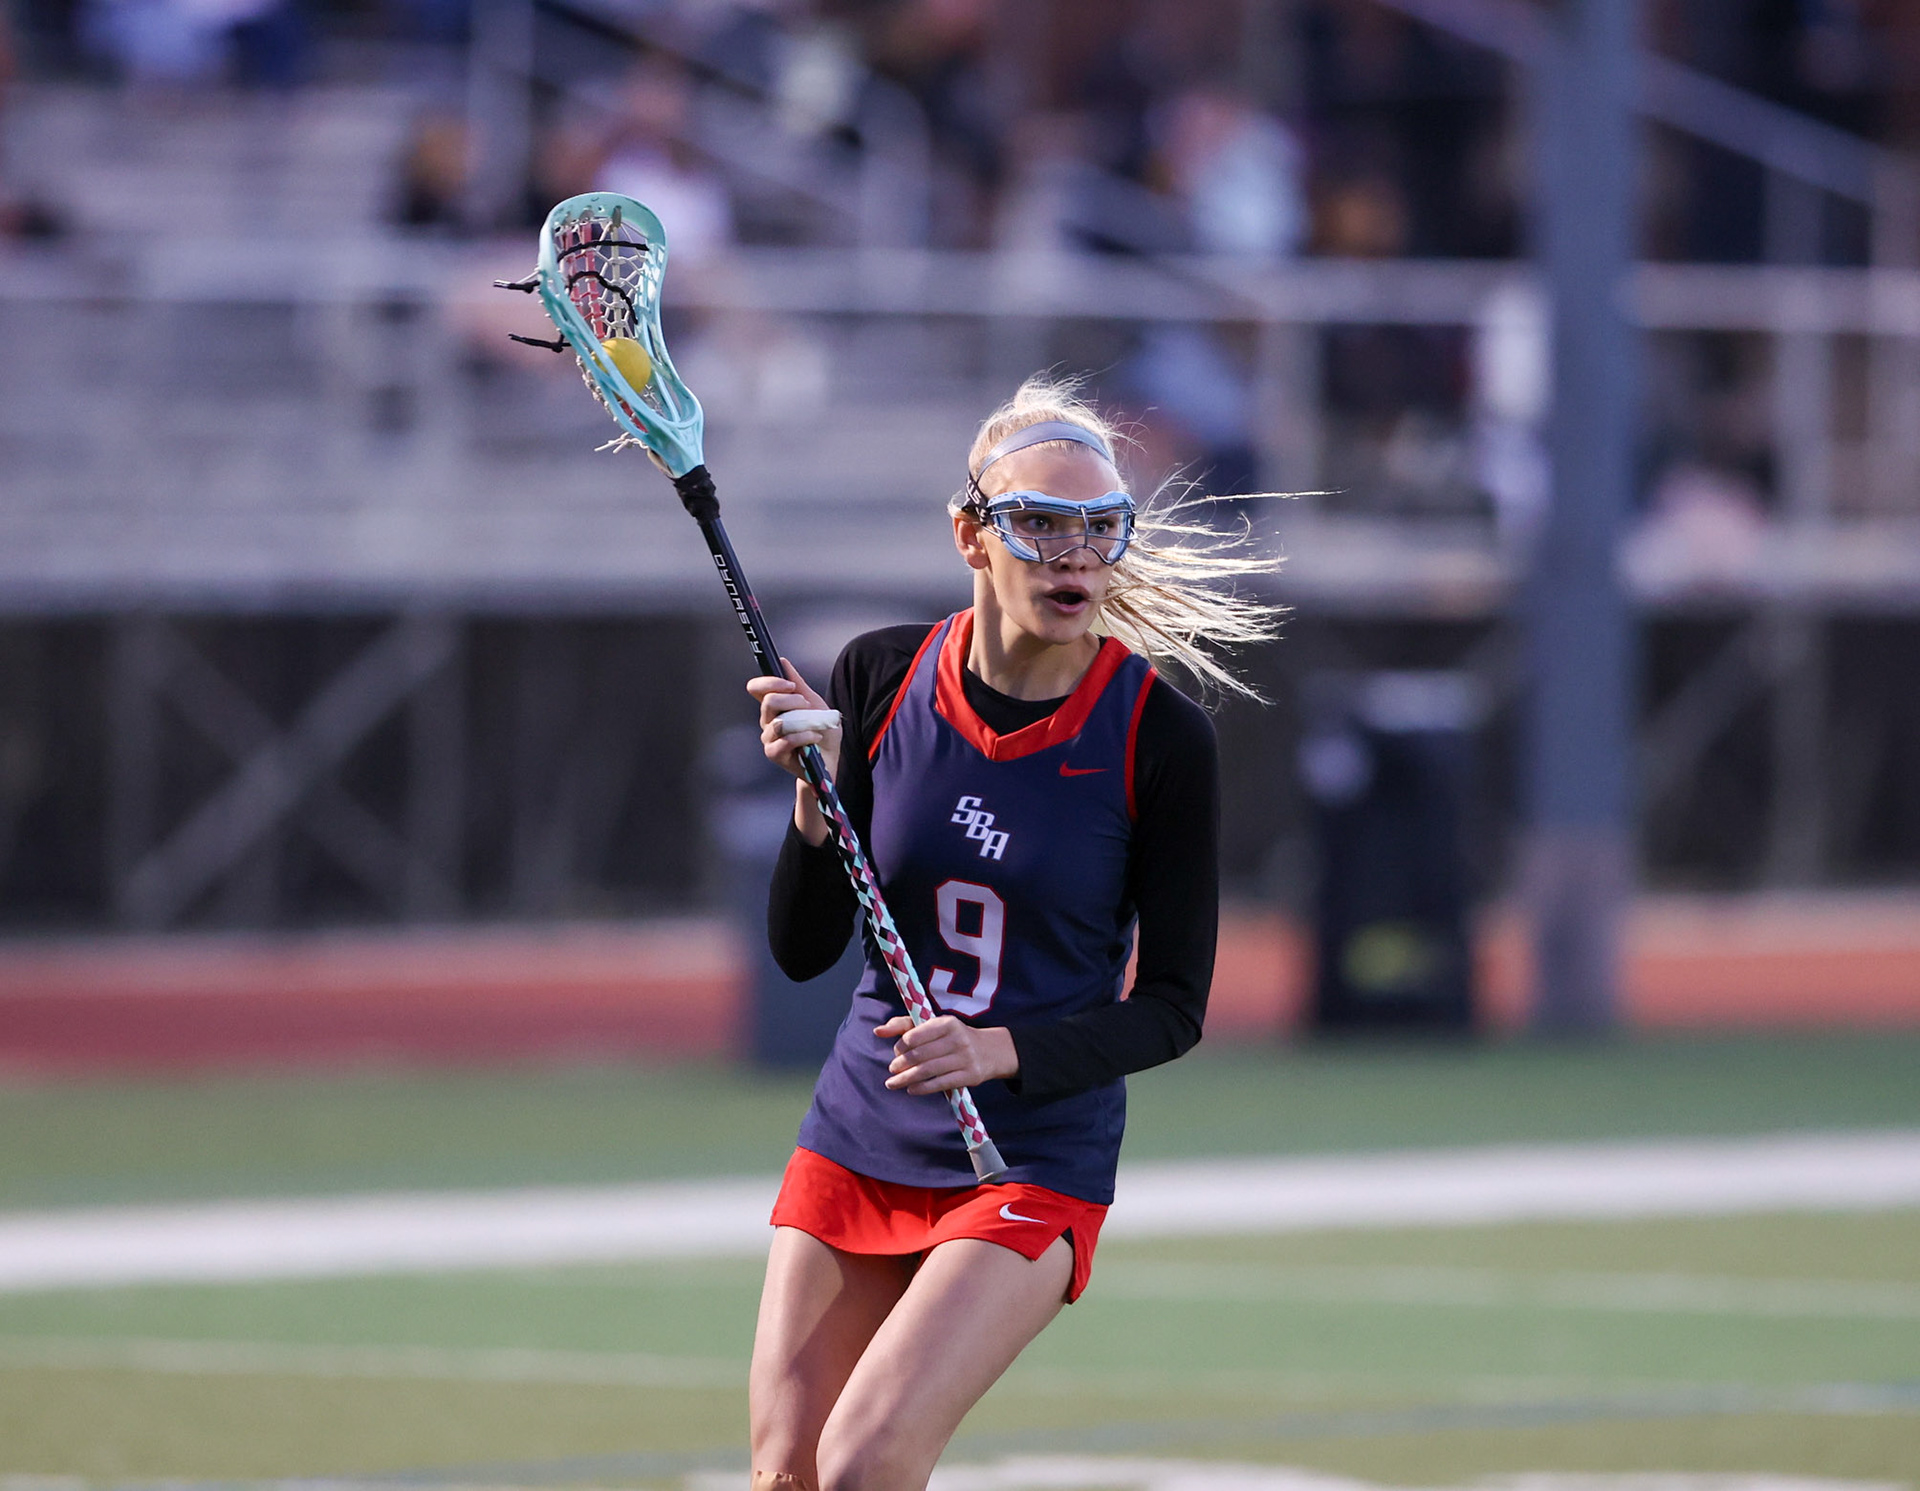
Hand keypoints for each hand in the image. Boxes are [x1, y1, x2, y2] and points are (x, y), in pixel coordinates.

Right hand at [746, 660, 841, 844]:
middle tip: (807, 705)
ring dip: (800, 720)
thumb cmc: (821, 730)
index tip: (789, 684)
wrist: (831, 758)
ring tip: (814, 724)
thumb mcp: (814, 702)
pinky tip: (814, 737)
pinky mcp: (775, 754)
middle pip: (768, 701)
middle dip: (791, 700)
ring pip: (777, 722)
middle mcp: (767, 721)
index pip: (756, 688)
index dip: (769, 681)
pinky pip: (784, 741)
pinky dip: (803, 736)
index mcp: (774, 706)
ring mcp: (770, 739)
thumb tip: (782, 661)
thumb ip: (799, 684)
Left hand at [876, 1014, 1017, 1094]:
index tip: (896, 1053)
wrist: (990, 1051)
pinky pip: (940, 1084)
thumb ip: (904, 1025)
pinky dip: (922, 1088)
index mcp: (946, 1023)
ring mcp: (964, 1058)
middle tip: (892, 1070)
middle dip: (901, 1065)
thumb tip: (877, 1031)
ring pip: (928, 1071)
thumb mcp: (933, 1026)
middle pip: (920, 1055)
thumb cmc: (952, 1037)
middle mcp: (957, 1039)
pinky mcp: (969, 1076)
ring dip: (906, 1079)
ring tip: (894, 1083)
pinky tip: (911, 1090)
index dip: (900, 1046)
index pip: (915, 1035)